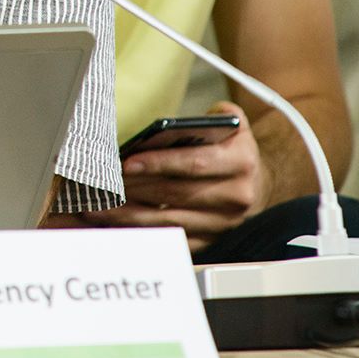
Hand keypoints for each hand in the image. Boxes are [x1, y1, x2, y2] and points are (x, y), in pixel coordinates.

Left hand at [82, 102, 265, 251]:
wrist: (257, 181)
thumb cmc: (231, 149)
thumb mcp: (231, 124)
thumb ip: (211, 116)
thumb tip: (168, 127)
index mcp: (241, 162)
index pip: (193, 163)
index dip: (158, 163)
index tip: (128, 163)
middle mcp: (237, 196)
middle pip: (176, 194)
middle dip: (136, 189)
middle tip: (104, 184)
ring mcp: (225, 224)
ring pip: (170, 221)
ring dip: (132, 214)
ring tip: (101, 206)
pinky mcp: (213, 241)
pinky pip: (172, 239)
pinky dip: (143, 232)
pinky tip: (119, 223)